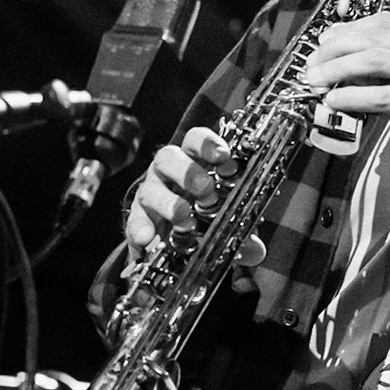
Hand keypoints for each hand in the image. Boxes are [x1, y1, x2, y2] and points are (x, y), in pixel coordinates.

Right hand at [123, 127, 265, 267]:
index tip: (223, 156)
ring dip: (168, 203)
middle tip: (207, 191)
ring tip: (184, 220)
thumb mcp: (226, 222)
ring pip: (151, 188)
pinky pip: (134, 221)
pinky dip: (140, 229)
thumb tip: (255, 249)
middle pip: (168, 157)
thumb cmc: (203, 219)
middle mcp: (167, 174)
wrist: (170, 244)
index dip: (208, 144)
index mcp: (192, 163)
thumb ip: (242, 233)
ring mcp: (150, 194)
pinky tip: (148, 239)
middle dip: (188, 172)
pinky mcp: (137, 219)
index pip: (195, 141)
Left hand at [304, 12, 389, 174]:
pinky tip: (335, 101)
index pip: (384, 21)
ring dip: (336, 69)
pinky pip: (378, 94)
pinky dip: (350, 96)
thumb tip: (347, 64)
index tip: (326, 42)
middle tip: (313, 63)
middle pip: (373, 36)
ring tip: (317, 81)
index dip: (349, 29)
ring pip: (372, 59)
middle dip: (335, 48)